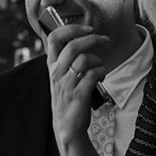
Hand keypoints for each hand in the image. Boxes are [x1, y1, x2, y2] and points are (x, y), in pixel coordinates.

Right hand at [45, 24, 108, 147]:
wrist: (66, 127)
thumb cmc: (67, 99)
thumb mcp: (60, 77)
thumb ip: (65, 60)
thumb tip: (80, 39)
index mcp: (51, 66)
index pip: (53, 38)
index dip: (71, 28)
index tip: (86, 28)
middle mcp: (56, 73)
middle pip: (72, 45)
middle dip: (92, 39)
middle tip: (104, 39)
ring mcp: (67, 84)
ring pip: (85, 59)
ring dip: (98, 60)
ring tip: (99, 68)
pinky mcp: (79, 94)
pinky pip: (94, 74)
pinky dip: (102, 73)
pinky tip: (101, 78)